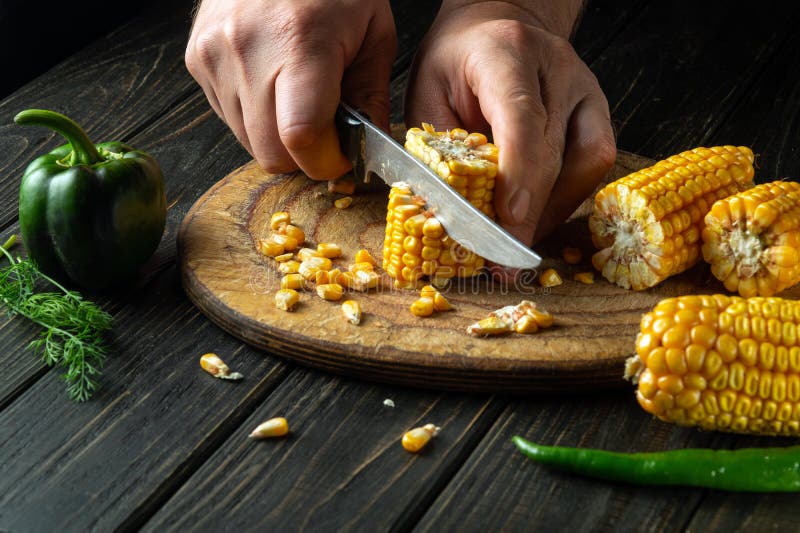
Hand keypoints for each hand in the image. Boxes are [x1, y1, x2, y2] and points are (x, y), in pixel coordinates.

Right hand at [185, 0, 396, 178]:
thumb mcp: (374, 33)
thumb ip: (372, 98)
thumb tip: (367, 152)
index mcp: (300, 42)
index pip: (301, 138)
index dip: (326, 162)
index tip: (342, 157)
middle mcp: (247, 50)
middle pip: (271, 152)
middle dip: (304, 155)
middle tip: (325, 128)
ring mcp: (214, 55)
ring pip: (248, 141)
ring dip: (277, 135)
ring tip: (297, 95)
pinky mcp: (195, 58)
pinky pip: (229, 117)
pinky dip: (255, 115)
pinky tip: (272, 82)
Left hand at [405, 0, 615, 243]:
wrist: (497, 26)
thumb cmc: (457, 61)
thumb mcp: (428, 92)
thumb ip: (438, 147)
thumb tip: (445, 212)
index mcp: (506, 53)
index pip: (522, 116)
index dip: (518, 172)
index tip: (509, 218)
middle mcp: (557, 68)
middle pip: (555, 150)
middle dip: (530, 213)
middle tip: (502, 260)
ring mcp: (586, 89)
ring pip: (587, 162)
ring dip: (552, 211)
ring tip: (518, 243)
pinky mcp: (599, 110)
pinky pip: (595, 163)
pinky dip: (567, 198)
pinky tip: (538, 219)